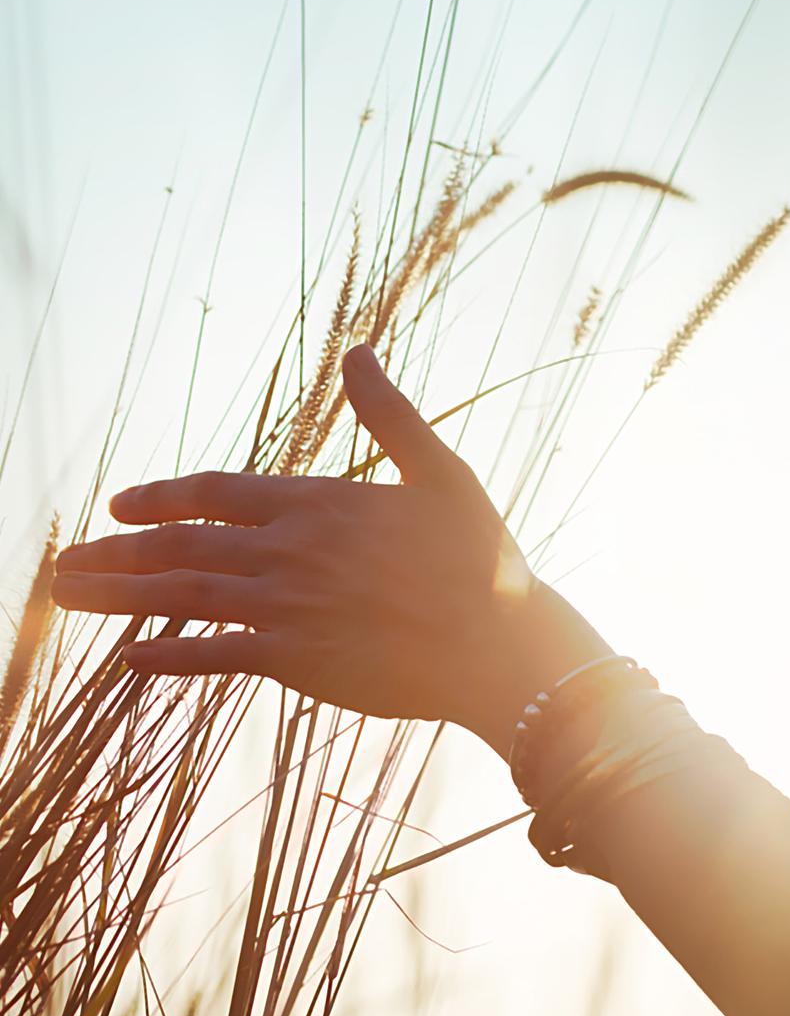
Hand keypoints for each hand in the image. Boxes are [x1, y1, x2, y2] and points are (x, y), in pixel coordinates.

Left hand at [54, 345, 608, 754]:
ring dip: (116, 595)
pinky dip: (168, 656)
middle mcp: (288, 551)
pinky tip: (129, 658)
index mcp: (318, 502)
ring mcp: (285, 608)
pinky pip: (212, 656)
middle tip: (62, 561)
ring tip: (64, 594)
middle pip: (180, 545)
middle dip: (115, 551)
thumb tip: (358, 352)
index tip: (118, 505)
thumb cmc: (482, 560)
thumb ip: (391, 416)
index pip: (216, 492)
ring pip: (180, 595)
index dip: (160, 496)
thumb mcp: (442, 472)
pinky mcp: (294, 663)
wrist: (501, 645)